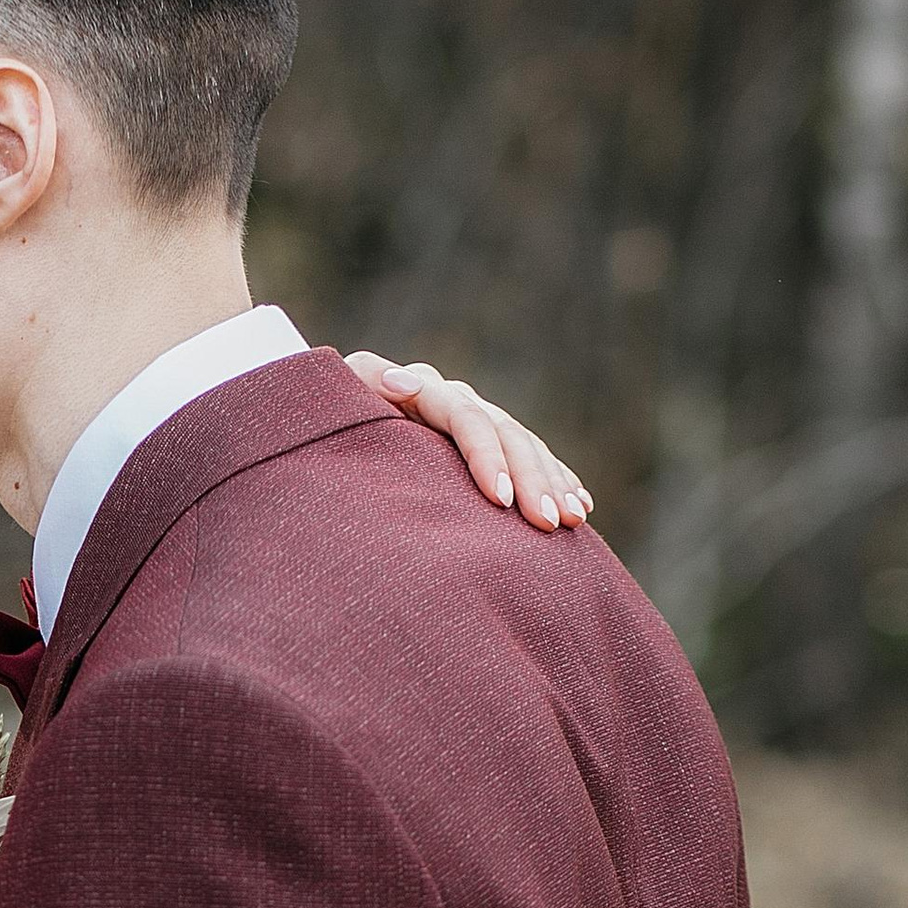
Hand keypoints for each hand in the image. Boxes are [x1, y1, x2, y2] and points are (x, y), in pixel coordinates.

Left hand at [343, 349, 592, 535]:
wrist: (327, 439)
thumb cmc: (326, 430)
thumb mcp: (337, 404)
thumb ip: (365, 384)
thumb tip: (406, 384)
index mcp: (422, 389)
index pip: (466, 419)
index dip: (487, 458)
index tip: (501, 501)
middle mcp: (455, 398)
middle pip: (506, 433)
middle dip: (532, 479)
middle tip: (549, 524)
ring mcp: (477, 418)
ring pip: (526, 446)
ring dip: (553, 483)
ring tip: (571, 522)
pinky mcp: (488, 441)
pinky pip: (535, 458)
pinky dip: (559, 480)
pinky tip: (581, 506)